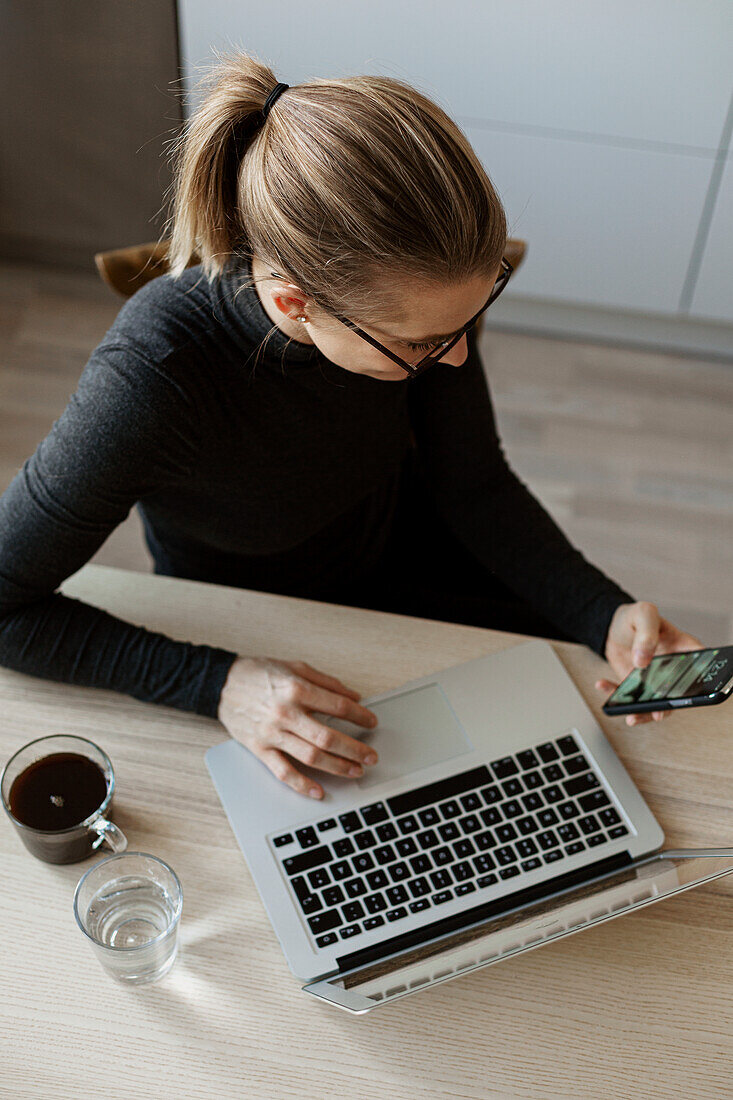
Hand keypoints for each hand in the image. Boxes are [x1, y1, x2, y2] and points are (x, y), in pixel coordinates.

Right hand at [217, 656, 378, 798]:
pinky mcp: (260, 749)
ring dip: (338, 767)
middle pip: (329, 737)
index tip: (371, 722)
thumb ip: (327, 682)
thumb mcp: (296, 667)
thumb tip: (354, 697)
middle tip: (371, 756)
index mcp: (297, 689)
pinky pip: (283, 772)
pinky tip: (318, 791)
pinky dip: (302, 784)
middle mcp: (286, 713)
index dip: (360, 716)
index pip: (338, 707)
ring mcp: (272, 734)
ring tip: (355, 771)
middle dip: (355, 749)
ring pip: (311, 756)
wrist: (222, 684)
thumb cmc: (259, 674)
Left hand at [596, 601, 701, 726]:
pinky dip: (614, 695)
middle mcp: (672, 667)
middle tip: (658, 714)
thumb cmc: (634, 617)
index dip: (700, 681)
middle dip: (669, 707)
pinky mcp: (636, 685)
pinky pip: (628, 695)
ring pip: (654, 702)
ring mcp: (654, 679)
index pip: (700, 665)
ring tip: (630, 716)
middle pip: (678, 692)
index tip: (688, 693)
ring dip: (643, 712)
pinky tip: (602, 685)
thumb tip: (642, 660)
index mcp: (682, 647)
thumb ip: (647, 634)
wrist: (611, 626)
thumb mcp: (643, 614)